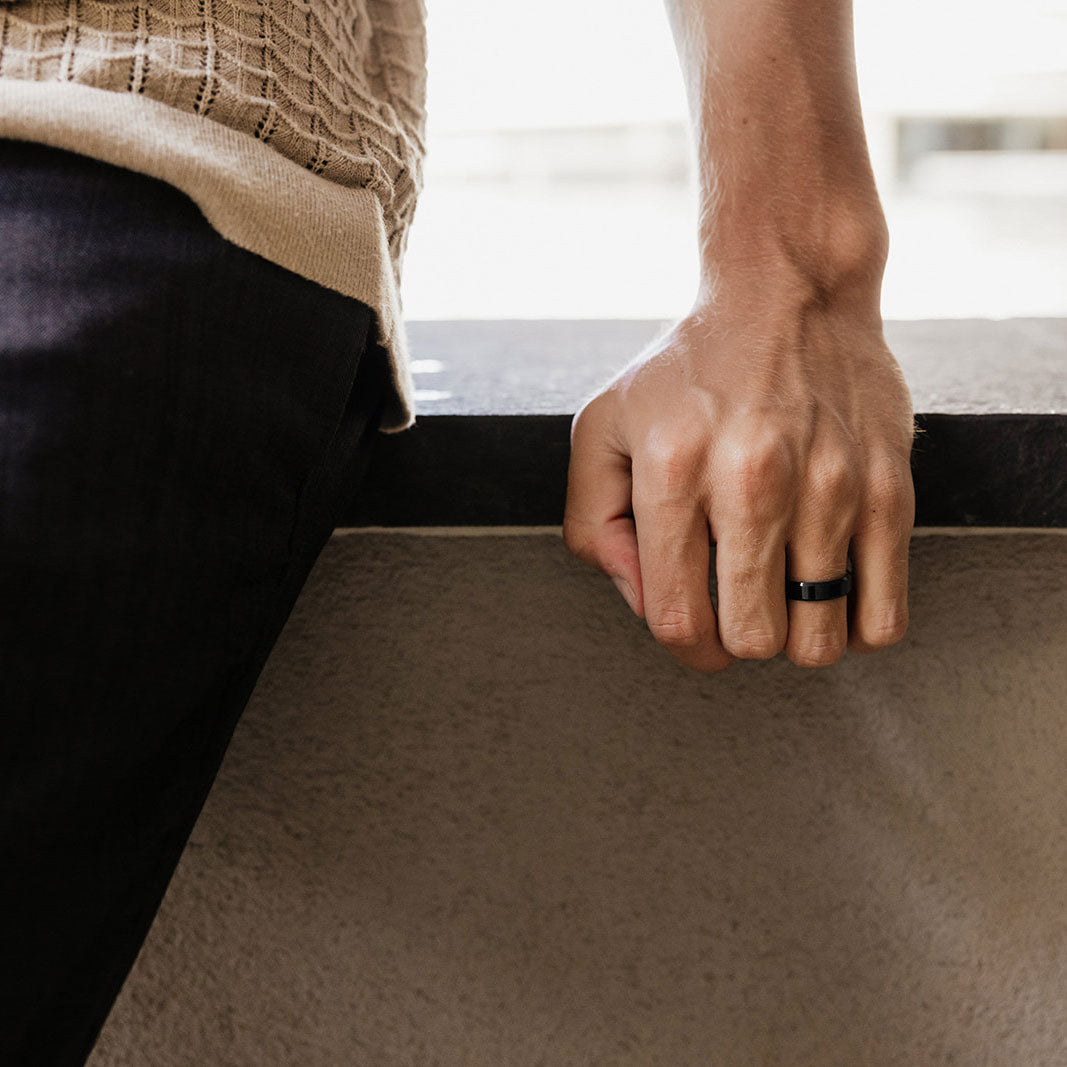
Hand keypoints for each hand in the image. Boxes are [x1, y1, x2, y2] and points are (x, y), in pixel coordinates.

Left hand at [563, 287, 916, 671]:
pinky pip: (883, 616)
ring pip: (819, 642)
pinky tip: (832, 589)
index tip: (696, 629)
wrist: (787, 290)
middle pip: (751, 639)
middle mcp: (753, 481)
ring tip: (784, 591)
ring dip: (796, 633)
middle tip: (737, 602)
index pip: (677, 618)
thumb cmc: (688, 369)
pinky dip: (855, 626)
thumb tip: (641, 601)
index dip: (684, 645)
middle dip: (736, 639)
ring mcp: (829, 487)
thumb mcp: (604, 429)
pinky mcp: (888, 489)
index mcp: (673, 471)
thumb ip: (594, 525)